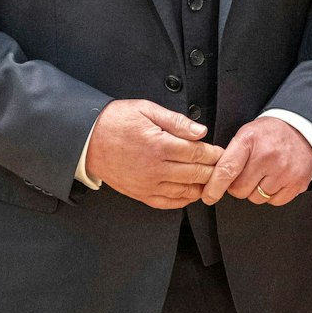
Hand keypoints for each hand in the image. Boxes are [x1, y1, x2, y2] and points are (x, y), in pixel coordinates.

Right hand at [84, 99, 223, 209]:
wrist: (87, 140)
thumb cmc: (115, 121)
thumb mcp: (146, 109)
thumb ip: (176, 121)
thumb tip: (200, 131)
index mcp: (160, 145)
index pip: (197, 153)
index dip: (214, 154)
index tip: (223, 153)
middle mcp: (156, 168)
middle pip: (195, 173)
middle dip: (213, 170)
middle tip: (224, 168)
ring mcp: (148, 184)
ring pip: (185, 191)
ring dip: (201, 187)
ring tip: (212, 181)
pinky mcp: (140, 194)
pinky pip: (167, 203)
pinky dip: (183, 200)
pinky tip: (191, 193)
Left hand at [200, 117, 311, 206]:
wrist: (301, 130)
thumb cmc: (269, 134)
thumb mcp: (246, 134)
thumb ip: (230, 156)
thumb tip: (212, 181)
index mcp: (250, 141)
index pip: (227, 169)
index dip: (215, 186)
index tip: (209, 196)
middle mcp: (268, 156)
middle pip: (240, 190)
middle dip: (239, 186)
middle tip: (247, 174)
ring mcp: (284, 171)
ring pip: (257, 198)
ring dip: (256, 191)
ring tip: (264, 174)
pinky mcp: (297, 182)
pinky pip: (274, 201)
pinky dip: (272, 195)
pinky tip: (276, 179)